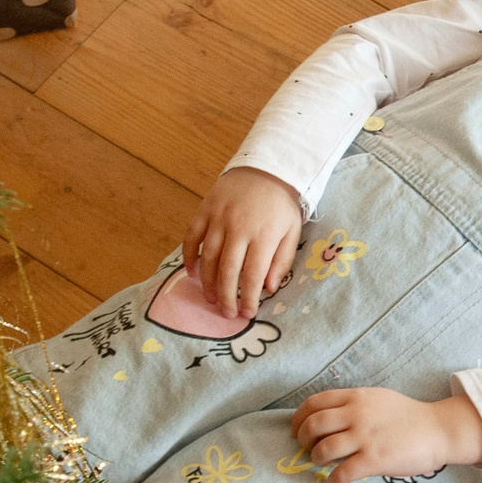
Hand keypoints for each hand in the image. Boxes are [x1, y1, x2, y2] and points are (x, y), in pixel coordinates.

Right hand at [182, 167, 302, 319]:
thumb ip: (282, 260)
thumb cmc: (281, 205)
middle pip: (228, 271)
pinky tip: (191, 274)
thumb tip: (268, 289)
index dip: (248, 298)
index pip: (253, 275)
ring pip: (208, 257)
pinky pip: (191, 237)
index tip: (247, 314)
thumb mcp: (292, 231)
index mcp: (264, 234)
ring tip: (212, 299)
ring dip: (207, 283)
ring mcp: (219, 218)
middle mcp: (239, 227)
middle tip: (226, 314)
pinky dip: (189, 257)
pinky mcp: (204, 210)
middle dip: (227, 297)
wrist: (266, 168)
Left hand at [292, 387, 481, 482]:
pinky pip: (342, 473)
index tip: (296, 430)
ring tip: (321, 465)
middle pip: (314, 426)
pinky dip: (332, 481)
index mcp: (356, 397)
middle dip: (304, 440)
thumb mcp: (378, 399)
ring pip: (323, 450)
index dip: (299, 418)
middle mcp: (357, 414)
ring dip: (316, 460)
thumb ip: (353, 405)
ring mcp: (365, 437)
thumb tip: (328, 419)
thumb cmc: (408, 416)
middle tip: (306, 449)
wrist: (437, 430)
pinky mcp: (374, 459)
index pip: (314, 403)